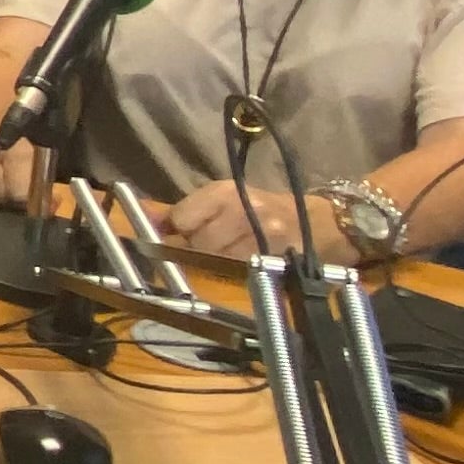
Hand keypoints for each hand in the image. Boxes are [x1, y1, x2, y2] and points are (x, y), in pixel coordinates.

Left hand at [163, 180, 340, 261]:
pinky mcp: (275, 256)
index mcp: (224, 191)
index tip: (174, 238)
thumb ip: (185, 210)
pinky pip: (240, 271)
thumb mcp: (224, 199)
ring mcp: (260, 235)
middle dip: (195, 250)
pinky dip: (234, 271)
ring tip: (226, 256)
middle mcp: (241, 209)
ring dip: (214, 264)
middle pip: (198, 242)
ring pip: (217, 260)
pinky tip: (240, 266)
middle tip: (206, 249)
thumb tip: (145, 218)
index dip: (174, 232)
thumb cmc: (263, 209)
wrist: (318, 222)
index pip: (182, 217)